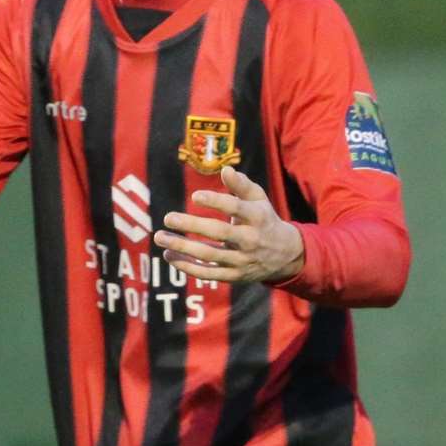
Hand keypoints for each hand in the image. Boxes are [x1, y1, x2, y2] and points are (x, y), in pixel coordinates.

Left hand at [153, 166, 304, 285]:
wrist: (285, 255)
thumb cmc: (264, 219)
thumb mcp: (258, 199)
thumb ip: (241, 184)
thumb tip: (225, 170)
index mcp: (257, 217)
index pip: (235, 208)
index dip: (215, 201)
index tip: (194, 196)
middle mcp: (250, 240)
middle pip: (219, 233)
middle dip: (192, 225)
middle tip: (168, 218)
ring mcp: (242, 260)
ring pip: (209, 255)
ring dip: (182, 247)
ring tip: (160, 237)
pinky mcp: (234, 276)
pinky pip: (208, 273)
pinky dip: (186, 266)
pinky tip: (169, 255)